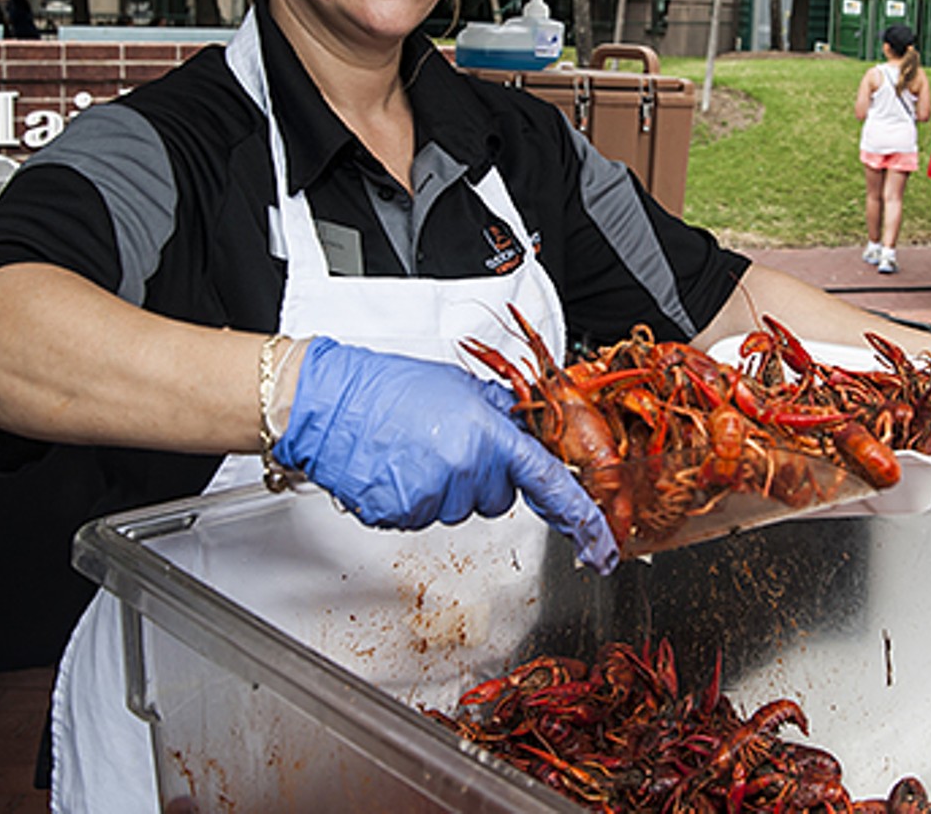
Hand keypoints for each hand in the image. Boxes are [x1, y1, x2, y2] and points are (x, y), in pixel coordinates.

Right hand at [273, 337, 619, 573]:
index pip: (549, 482)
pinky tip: (399, 468)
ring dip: (447, 487)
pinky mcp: (402, 515)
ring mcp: (432, 497)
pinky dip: (416, 498)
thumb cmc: (387, 388)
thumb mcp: (461, 388)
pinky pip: (426, 517)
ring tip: (415, 452)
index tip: (601, 542)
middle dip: (483, 477)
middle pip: (499, 498)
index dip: (580, 515)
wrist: (328, 403)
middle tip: (448, 444)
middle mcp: (465, 469)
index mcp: (488, 434)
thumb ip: (502, 414)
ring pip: (462, 509)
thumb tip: (529, 432)